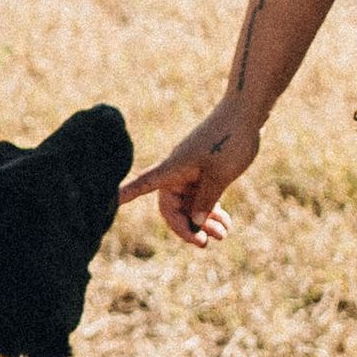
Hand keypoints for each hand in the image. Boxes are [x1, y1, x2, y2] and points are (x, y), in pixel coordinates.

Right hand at [120, 101, 260, 247]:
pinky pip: (202, 196)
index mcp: (173, 169)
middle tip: (205, 243)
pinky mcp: (206, 170)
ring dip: (203, 221)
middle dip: (187, 226)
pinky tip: (225, 223)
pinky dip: (211, 210)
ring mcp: (192, 171)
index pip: (142, 185)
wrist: (246, 113)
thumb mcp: (218, 176)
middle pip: (172, 207)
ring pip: (191, 204)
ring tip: (222, 236)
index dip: (127, 194)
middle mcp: (178, 171)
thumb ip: (205, 201)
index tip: (110, 202)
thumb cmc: (230, 140)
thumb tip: (194, 222)